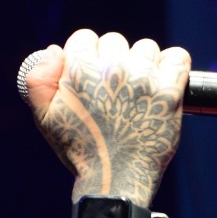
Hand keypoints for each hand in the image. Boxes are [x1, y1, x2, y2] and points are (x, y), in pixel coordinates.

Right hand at [22, 30, 189, 204]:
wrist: (115, 179)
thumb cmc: (80, 150)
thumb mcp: (45, 118)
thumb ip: (39, 81)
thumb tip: (54, 50)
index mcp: (79, 72)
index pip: (84, 38)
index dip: (85, 56)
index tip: (90, 77)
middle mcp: (112, 70)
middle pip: (114, 41)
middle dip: (112, 60)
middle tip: (113, 89)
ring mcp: (143, 79)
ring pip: (145, 48)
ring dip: (142, 64)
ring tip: (137, 90)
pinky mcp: (170, 92)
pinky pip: (177, 58)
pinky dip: (172, 65)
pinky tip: (162, 81)